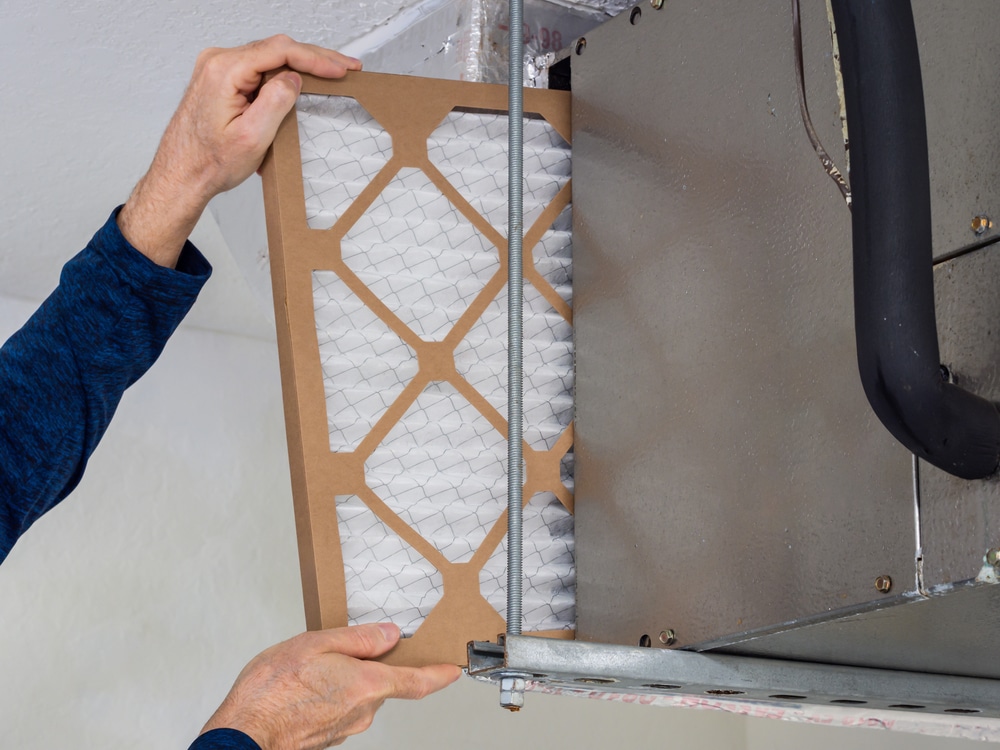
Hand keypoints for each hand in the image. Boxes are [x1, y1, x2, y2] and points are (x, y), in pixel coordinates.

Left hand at [118, 35, 360, 266]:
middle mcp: (218, 62)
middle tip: (344, 68)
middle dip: (314, 57)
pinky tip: (302, 80)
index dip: (315, 58)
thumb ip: (275, 101)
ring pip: (269, 57)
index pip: (280, 51)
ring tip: (329, 73)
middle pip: (276, 48)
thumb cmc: (209, 162)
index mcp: (224, 71)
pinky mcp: (221, 79)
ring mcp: (218, 68)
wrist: (182, 173)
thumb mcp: (251, 137)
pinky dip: (283, 73)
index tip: (339, 68)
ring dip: (300, 65)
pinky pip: (259, 67)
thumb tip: (294, 78)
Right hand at [200, 623, 461, 749]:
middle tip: (343, 647)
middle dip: (371, 665)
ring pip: (359, 695)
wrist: (244, 734)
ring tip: (313, 665)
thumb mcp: (316, 644)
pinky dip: (332, 693)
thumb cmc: (272, 691)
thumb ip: (358, 639)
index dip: (439, 674)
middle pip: (382, 683)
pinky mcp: (328, 736)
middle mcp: (363, 712)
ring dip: (346, 679)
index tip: (453, 669)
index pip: (417, 682)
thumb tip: (389, 636)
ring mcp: (345, 728)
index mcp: (367, 686)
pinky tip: (307, 684)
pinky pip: (340, 707)